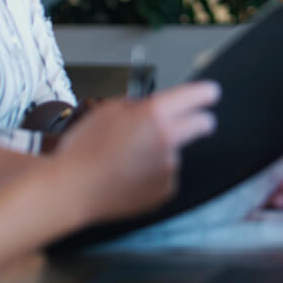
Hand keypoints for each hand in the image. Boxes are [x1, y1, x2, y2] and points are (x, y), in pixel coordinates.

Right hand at [54, 81, 219, 221]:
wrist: (72, 189)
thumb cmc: (82, 150)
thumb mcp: (107, 110)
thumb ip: (137, 105)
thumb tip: (151, 106)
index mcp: (154, 113)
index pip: (197, 95)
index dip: (206, 93)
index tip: (210, 94)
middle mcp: (168, 138)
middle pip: (203, 123)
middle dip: (200, 121)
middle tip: (188, 123)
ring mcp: (169, 166)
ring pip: (176, 152)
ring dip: (162, 153)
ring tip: (128, 159)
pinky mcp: (165, 189)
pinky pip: (165, 176)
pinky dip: (153, 175)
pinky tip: (129, 175)